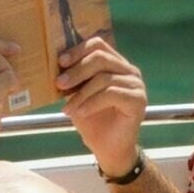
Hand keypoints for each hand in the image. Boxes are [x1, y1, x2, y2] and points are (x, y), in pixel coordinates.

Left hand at [56, 36, 144, 175]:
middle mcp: (129, 71)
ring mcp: (136, 85)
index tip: (60, 62)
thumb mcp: (77, 94)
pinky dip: (91, 103)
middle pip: (100, 58)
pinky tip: (80, 113)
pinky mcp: (139, 100)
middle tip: (60, 84)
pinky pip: (111, 94)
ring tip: (67, 107)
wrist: (108, 148)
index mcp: (115, 64)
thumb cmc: (93, 121)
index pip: (98, 45)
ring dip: (81, 93)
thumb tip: (55, 63)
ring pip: (104, 78)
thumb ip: (73, 77)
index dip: (78, 50)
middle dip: (77, 71)